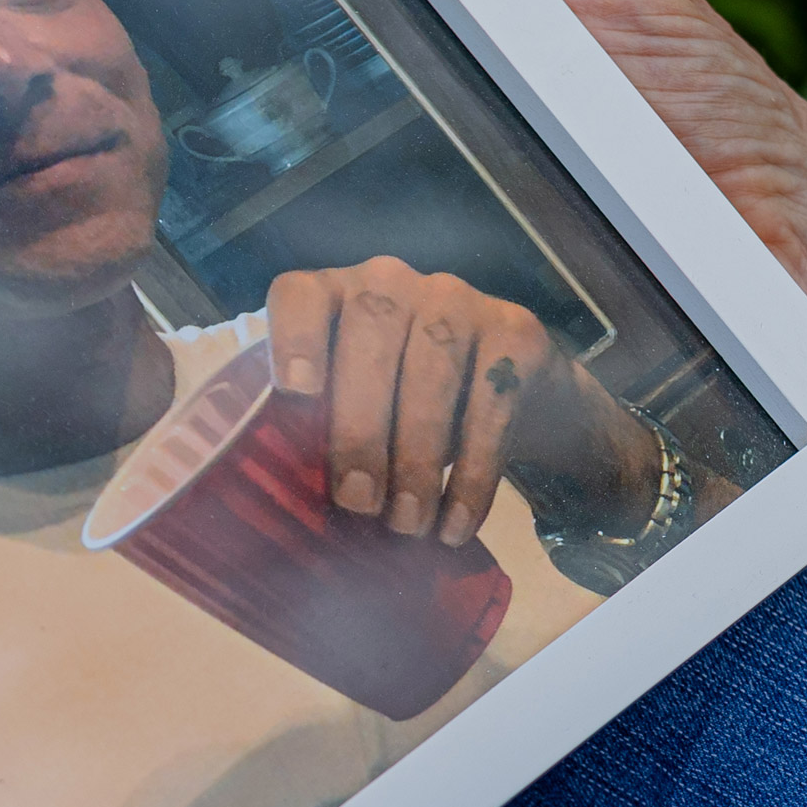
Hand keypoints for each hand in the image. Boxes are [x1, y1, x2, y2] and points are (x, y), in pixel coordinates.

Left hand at [263, 255, 653, 545]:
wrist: (515, 390)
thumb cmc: (404, 405)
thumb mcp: (356, 409)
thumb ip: (320, 433)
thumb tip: (289, 513)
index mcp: (333, 297)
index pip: (301, 295)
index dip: (294, 338)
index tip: (295, 393)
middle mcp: (393, 282)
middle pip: (371, 333)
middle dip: (361, 426)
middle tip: (358, 502)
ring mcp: (459, 299)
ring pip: (434, 370)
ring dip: (417, 458)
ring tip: (407, 523)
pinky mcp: (516, 331)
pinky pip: (492, 405)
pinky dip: (473, 476)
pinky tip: (455, 524)